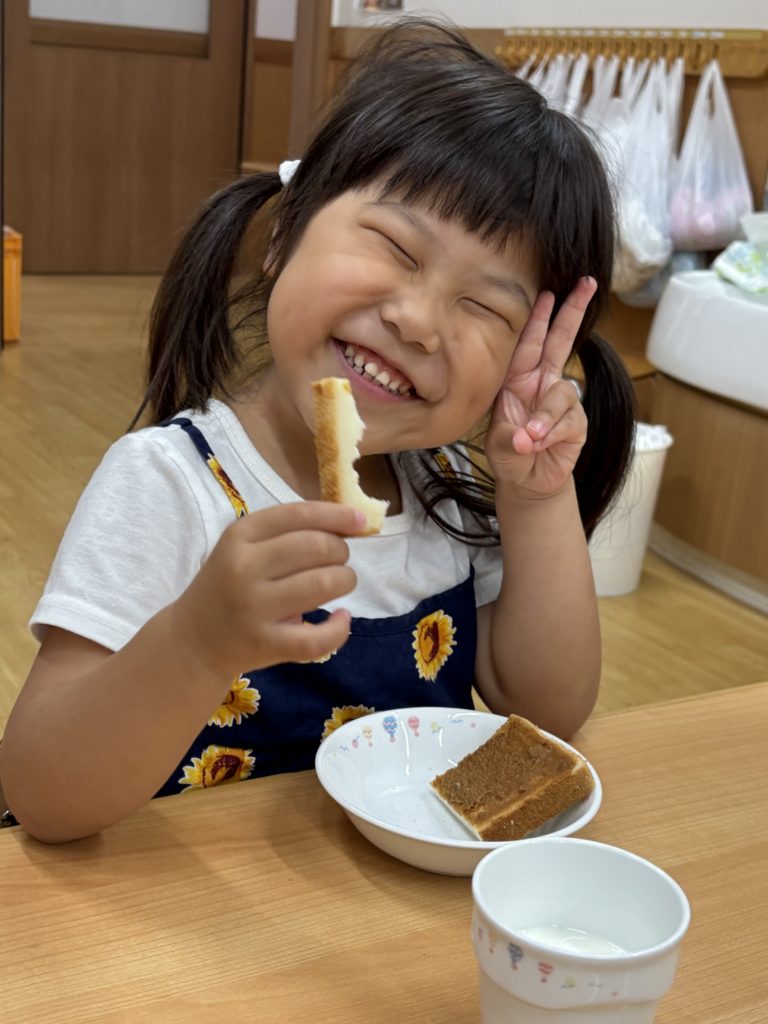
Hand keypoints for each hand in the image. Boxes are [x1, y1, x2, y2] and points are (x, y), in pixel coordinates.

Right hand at [171, 502, 363, 679]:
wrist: (192, 640)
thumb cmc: (228, 586)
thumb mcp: (243, 549)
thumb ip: (287, 534)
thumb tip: (350, 525)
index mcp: (240, 535)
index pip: (298, 514)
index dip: (336, 515)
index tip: (360, 522)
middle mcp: (244, 567)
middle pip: (317, 547)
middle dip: (341, 552)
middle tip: (338, 562)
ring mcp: (253, 608)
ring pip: (322, 585)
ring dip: (344, 581)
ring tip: (340, 584)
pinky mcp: (264, 644)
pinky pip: (316, 637)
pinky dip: (339, 628)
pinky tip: (341, 620)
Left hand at [485, 277, 596, 496]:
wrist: (527, 482)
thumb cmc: (508, 454)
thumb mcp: (498, 444)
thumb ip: (510, 436)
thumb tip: (527, 436)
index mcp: (517, 380)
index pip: (528, 343)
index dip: (537, 319)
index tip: (547, 293)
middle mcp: (542, 384)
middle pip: (560, 341)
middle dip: (572, 311)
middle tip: (586, 283)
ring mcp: (561, 402)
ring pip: (561, 393)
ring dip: (545, 416)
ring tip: (529, 439)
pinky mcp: (576, 423)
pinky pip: (569, 421)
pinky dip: (552, 435)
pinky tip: (539, 446)